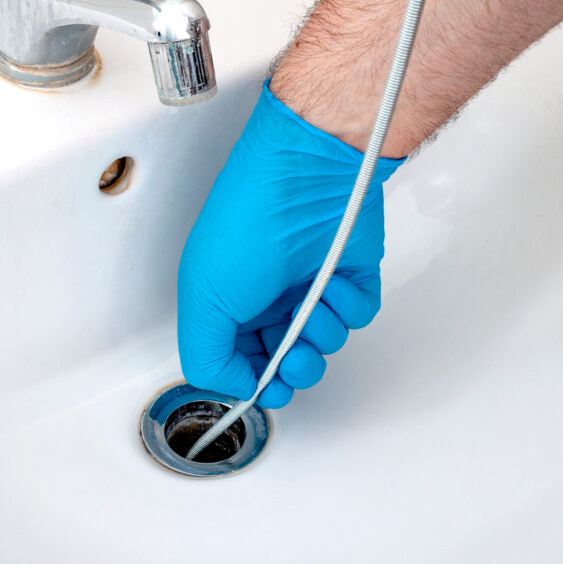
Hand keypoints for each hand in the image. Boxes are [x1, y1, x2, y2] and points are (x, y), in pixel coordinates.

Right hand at [177, 81, 402, 407]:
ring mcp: (312, 286)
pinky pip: (359, 315)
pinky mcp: (351, 275)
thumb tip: (236, 387)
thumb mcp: (203, 297)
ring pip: (326, 343)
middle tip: (292, 357)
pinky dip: (349, 309)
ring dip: (322, 334)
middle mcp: (270, 297)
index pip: (242, 362)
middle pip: (289, 362)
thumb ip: (207, 357)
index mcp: (229, 303)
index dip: (254, 381)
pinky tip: (334, 284)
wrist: (304, 176)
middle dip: (293, 369)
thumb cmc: (248, 222)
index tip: (262, 384)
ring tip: (313, 306)